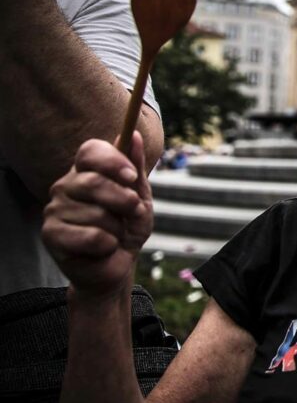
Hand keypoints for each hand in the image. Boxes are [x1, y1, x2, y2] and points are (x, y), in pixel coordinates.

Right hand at [42, 132, 152, 296]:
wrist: (117, 265)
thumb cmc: (127, 229)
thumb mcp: (140, 197)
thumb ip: (136, 169)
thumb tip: (136, 136)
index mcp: (86, 172)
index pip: (90, 151)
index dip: (113, 161)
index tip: (132, 177)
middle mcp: (65, 186)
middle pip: (92, 181)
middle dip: (124, 200)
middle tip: (133, 212)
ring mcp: (54, 209)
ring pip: (95, 213)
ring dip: (117, 228)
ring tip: (114, 234)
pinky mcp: (50, 234)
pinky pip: (90, 236)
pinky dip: (107, 244)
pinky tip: (103, 248)